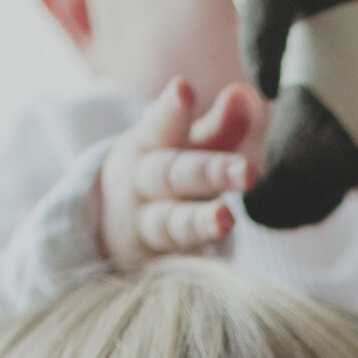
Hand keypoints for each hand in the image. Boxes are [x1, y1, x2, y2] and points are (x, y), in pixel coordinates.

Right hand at [97, 78, 260, 271]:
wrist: (109, 228)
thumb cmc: (163, 174)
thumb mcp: (185, 147)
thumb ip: (219, 127)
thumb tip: (247, 93)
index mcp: (148, 143)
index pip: (162, 123)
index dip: (173, 109)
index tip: (184, 89)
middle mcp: (142, 182)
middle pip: (173, 173)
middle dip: (210, 171)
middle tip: (248, 171)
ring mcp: (145, 225)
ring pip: (171, 223)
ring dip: (200, 222)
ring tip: (227, 220)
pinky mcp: (153, 263)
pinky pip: (175, 263)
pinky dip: (195, 263)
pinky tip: (220, 269)